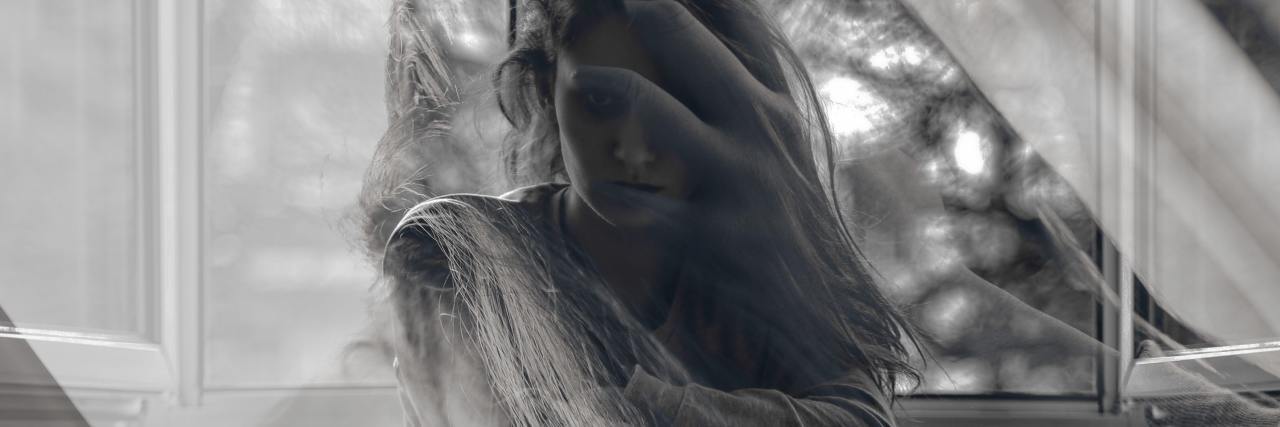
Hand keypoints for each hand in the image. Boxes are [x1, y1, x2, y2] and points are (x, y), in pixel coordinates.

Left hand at [574, 0, 812, 264]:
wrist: (827, 317)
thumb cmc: (790, 232)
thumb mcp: (781, 157)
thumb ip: (743, 110)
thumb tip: (692, 63)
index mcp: (777, 110)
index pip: (746, 30)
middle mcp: (763, 135)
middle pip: (702, 56)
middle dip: (658, 15)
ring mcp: (739, 183)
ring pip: (664, 116)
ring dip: (617, 90)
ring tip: (580, 80)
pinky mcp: (715, 237)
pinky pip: (646, 208)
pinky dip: (613, 196)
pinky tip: (595, 191)